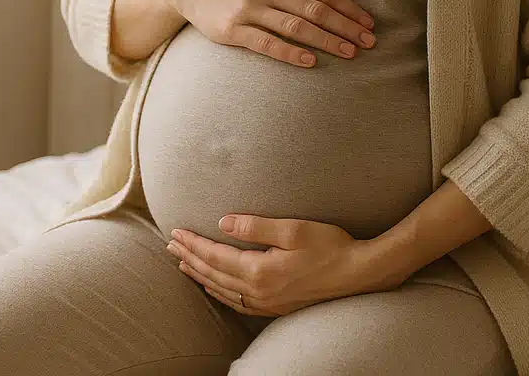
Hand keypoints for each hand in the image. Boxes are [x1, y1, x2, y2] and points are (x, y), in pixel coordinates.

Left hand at [164, 214, 388, 316]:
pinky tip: (215, 286)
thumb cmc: (329, 246)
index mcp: (259, 270)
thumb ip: (255, 226)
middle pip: (213, 274)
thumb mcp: (293, 229)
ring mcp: (267, 302)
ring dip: (200, 276)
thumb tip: (223, 222)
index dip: (193, 243)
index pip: (215, 256)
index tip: (175, 232)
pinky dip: (219, 292)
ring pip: (222, 290)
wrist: (358, 274)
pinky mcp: (276, 306)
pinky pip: (236, 302)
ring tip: (184, 264)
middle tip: (170, 245)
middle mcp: (258, 291)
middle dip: (190, 258)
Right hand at [175, 0, 375, 67]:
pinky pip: (267, 43)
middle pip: (314, 10)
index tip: (368, 22)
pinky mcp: (233, 30)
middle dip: (345, 27)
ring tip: (349, 52)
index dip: (348, 8)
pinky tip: (310, 61)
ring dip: (326, 41)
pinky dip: (290, 52)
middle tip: (368, 41)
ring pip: (296, 27)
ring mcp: (249, 9)